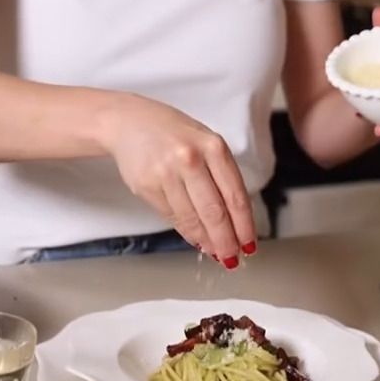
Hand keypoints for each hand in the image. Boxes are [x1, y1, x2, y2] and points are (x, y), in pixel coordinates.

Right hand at [98, 94, 255, 266]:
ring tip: (216, 252)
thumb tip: (235, 220)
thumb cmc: (174, 133)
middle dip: (226, 241)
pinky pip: (173, 217)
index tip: (250, 244)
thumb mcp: (205, 142)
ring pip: (192, 219)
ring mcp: (166, 173)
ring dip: (206, 241)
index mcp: (213, 146)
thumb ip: (221, 175)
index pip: (235, 195)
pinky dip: (187, 232)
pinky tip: (196, 238)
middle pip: (215, 213)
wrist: (130, 122)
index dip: (244, 226)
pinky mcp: (147, 186)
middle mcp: (190, 159)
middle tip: (233, 258)